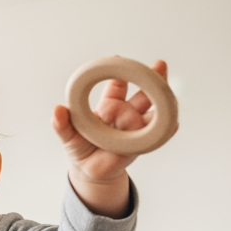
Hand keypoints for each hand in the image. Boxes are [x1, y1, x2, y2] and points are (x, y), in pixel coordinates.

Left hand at [52, 59, 170, 217]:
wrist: (91, 170)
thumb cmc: (81, 148)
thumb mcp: (68, 136)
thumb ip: (62, 124)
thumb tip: (57, 110)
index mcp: (109, 104)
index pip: (117, 84)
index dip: (119, 71)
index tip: (118, 59)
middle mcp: (126, 111)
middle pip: (142, 93)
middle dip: (152, 78)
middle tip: (159, 65)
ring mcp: (137, 126)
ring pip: (152, 111)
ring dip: (160, 100)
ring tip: (168, 93)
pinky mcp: (143, 142)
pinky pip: (158, 134)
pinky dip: (166, 129)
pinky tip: (173, 123)